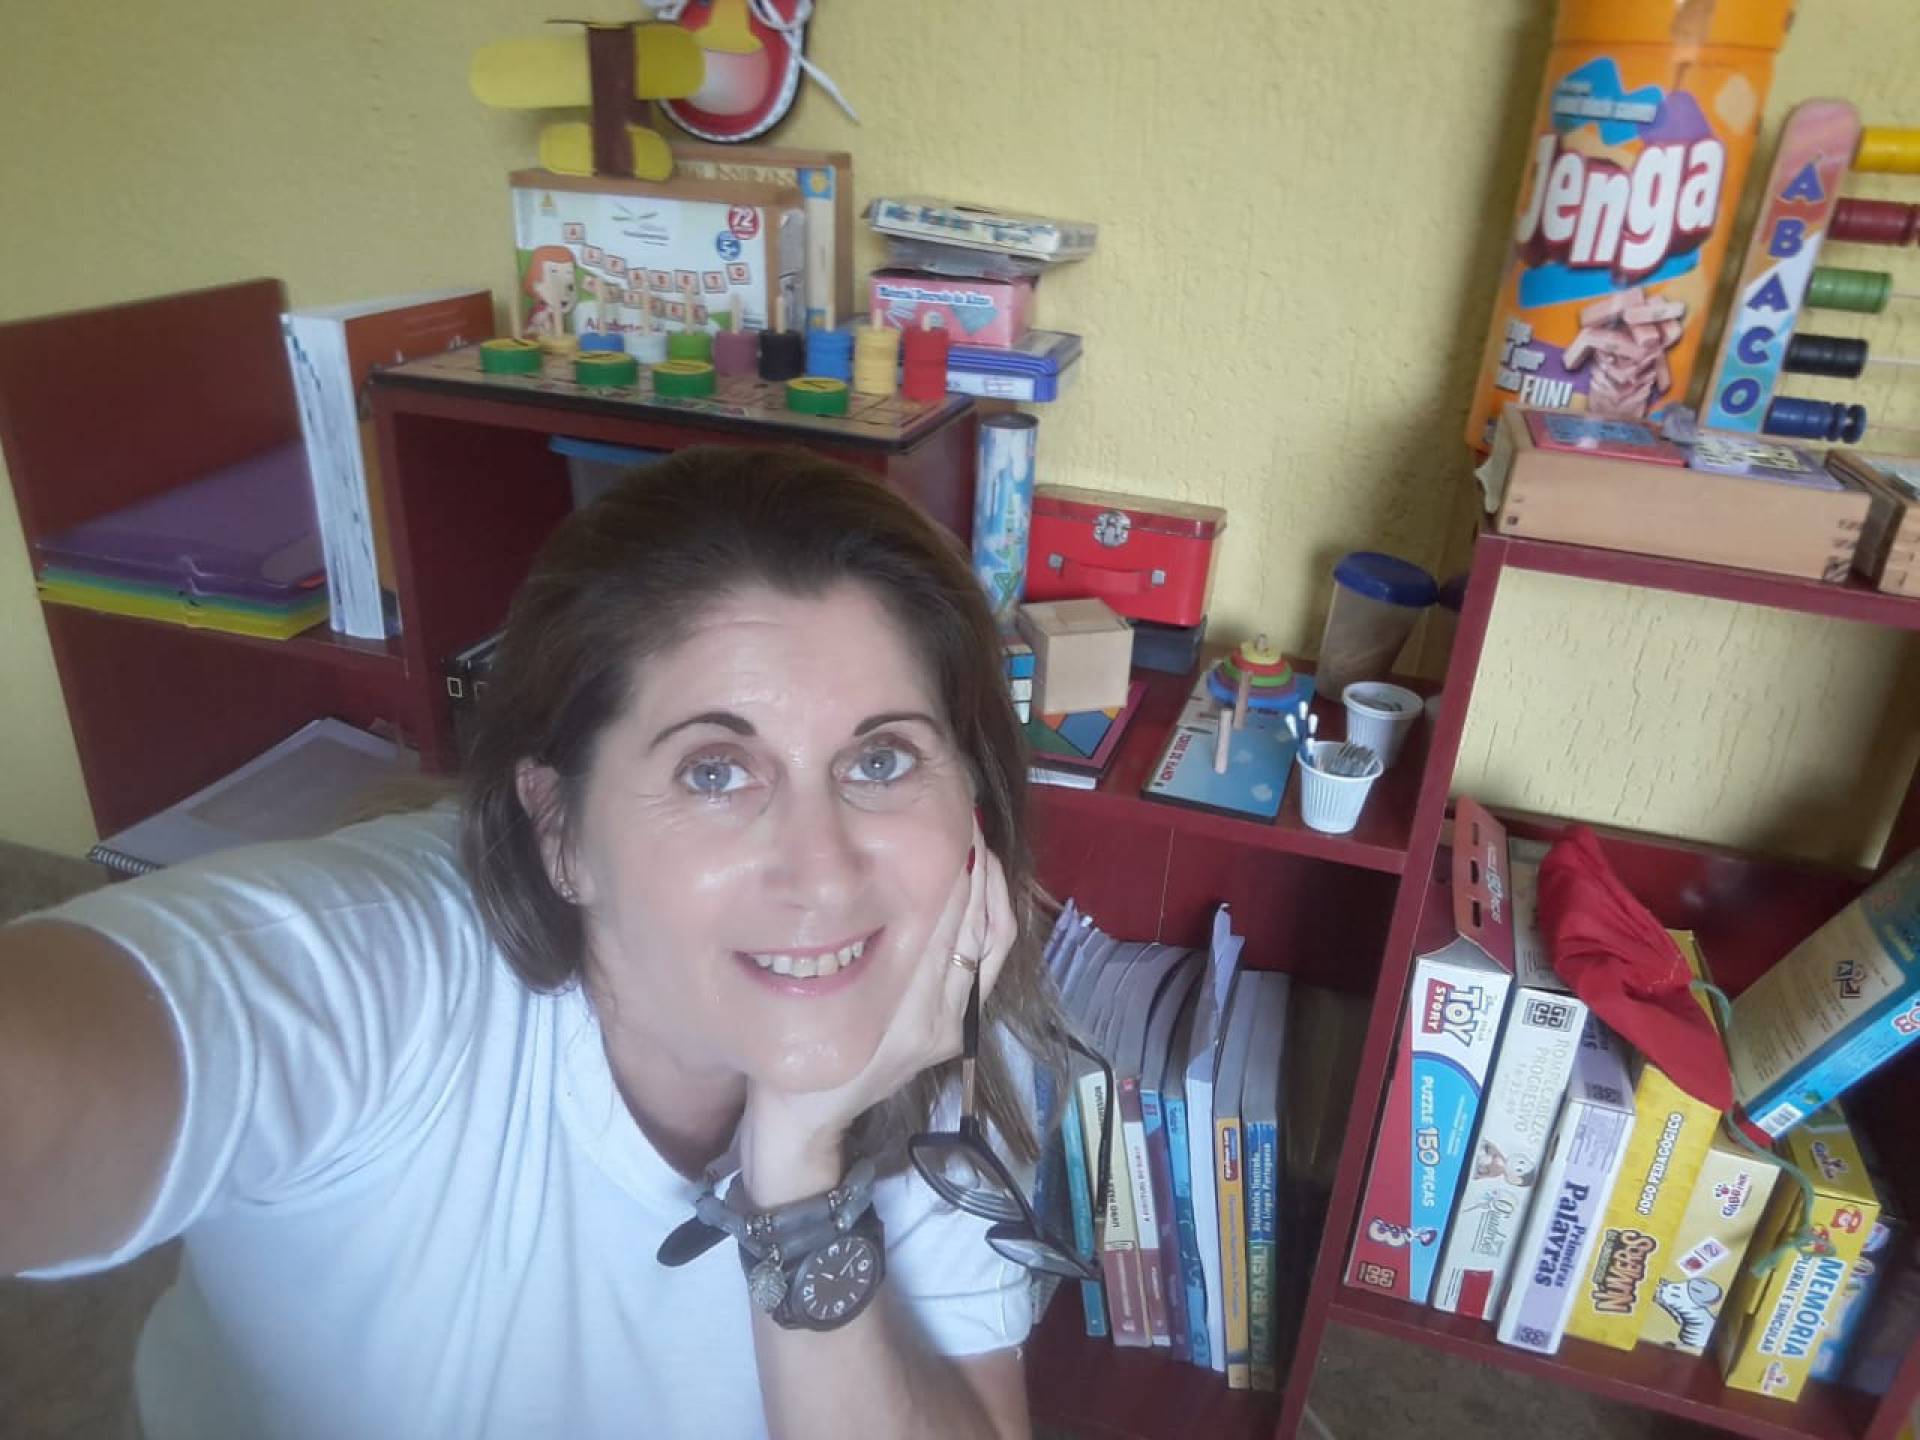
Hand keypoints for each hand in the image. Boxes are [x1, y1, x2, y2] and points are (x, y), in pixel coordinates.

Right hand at [737, 813, 1015, 1204]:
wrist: (803, 1127)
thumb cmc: (789, 1061)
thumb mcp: (806, 1003)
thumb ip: (836, 952)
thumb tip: (862, 883)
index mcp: (907, 1014)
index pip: (946, 923)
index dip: (954, 867)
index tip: (948, 820)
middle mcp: (940, 1022)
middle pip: (979, 928)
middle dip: (977, 868)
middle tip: (965, 814)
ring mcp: (952, 1029)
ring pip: (990, 943)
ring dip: (988, 889)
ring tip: (973, 840)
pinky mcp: (956, 1033)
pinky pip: (986, 964)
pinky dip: (987, 920)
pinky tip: (975, 890)